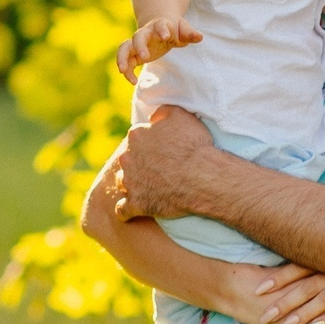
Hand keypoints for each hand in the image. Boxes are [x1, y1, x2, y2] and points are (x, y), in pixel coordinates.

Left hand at [106, 105, 220, 220]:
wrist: (202, 177)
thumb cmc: (194, 146)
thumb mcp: (182, 116)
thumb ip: (163, 112)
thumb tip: (154, 117)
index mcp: (137, 136)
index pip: (137, 137)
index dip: (149, 143)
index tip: (160, 149)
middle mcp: (128, 158)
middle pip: (128, 159)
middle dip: (138, 163)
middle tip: (155, 169)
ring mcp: (130, 182)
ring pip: (122, 182)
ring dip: (131, 184)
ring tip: (145, 188)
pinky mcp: (136, 204)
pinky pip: (122, 210)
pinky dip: (125, 211)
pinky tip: (130, 211)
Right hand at [117, 16, 203, 81]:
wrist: (159, 26)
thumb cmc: (173, 28)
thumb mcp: (183, 29)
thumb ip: (189, 33)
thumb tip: (200, 37)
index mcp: (160, 26)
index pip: (159, 25)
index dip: (161, 29)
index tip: (165, 36)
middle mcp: (146, 33)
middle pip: (138, 36)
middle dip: (139, 46)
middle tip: (144, 57)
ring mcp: (138, 43)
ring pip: (124, 48)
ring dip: (122, 58)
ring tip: (123, 71)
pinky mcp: (134, 54)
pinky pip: (126, 61)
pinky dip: (127, 70)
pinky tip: (133, 81)